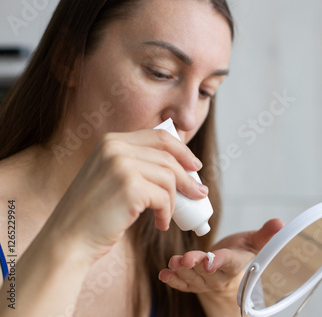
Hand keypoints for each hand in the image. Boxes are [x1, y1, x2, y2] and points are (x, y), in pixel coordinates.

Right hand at [42, 128, 207, 261]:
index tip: (195, 165)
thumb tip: (180, 167)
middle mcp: (115, 148)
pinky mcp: (130, 188)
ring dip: (174, 201)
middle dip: (188, 177)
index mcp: (111, 141)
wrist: (68, 239)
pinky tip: (160, 224)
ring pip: (169, 178)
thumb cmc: (92, 213)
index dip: (182, 150)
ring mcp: (122, 166)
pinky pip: (164, 198)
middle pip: (169, 157)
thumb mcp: (109, 177)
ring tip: (166, 216)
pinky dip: (167, 213)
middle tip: (198, 193)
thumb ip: (135, 164)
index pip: (159, 136)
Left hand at [158, 219, 283, 313]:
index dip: (218, 262)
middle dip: (194, 265)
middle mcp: (220, 276)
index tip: (210, 261)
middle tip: (184, 259)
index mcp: (236, 264)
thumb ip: (265, 234)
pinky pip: (184, 284)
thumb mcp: (255, 241)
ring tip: (173, 262)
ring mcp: (206, 281)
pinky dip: (173, 280)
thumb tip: (280, 222)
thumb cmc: (242, 250)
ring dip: (181, 270)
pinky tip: (164, 274)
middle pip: (206, 272)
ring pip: (192, 278)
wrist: (231, 268)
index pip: (227, 262)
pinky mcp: (195, 283)